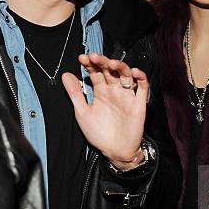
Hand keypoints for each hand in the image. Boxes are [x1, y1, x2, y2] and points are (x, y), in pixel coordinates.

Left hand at [62, 52, 148, 168]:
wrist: (116, 151)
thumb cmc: (100, 134)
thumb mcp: (82, 113)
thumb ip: (75, 94)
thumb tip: (66, 75)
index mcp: (101, 92)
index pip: (95, 73)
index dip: (90, 64)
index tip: (82, 58)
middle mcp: (114, 91)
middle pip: (110, 71)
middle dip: (102, 62)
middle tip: (94, 56)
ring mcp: (127, 96)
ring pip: (125, 75)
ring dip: (120, 66)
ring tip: (111, 63)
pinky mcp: (138, 103)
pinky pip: (142, 87)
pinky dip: (140, 77)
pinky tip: (134, 72)